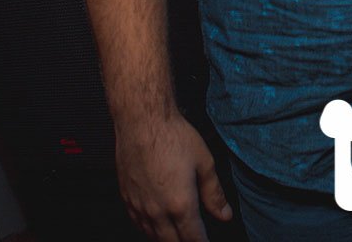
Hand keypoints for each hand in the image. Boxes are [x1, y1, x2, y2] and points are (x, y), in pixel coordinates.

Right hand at [115, 113, 232, 241]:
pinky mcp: (126, 198)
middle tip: (194, 239)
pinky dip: (149, 230)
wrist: (142, 122)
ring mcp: (139, 206)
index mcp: (180, 204)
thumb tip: (225, 215)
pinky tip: (155, 227)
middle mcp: (157, 211)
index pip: (193, 238)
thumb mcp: (204, 163)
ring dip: (167, 239)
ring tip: (178, 236)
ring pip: (153, 236)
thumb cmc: (173, 137)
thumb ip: (214, 194)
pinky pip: (138, 224)